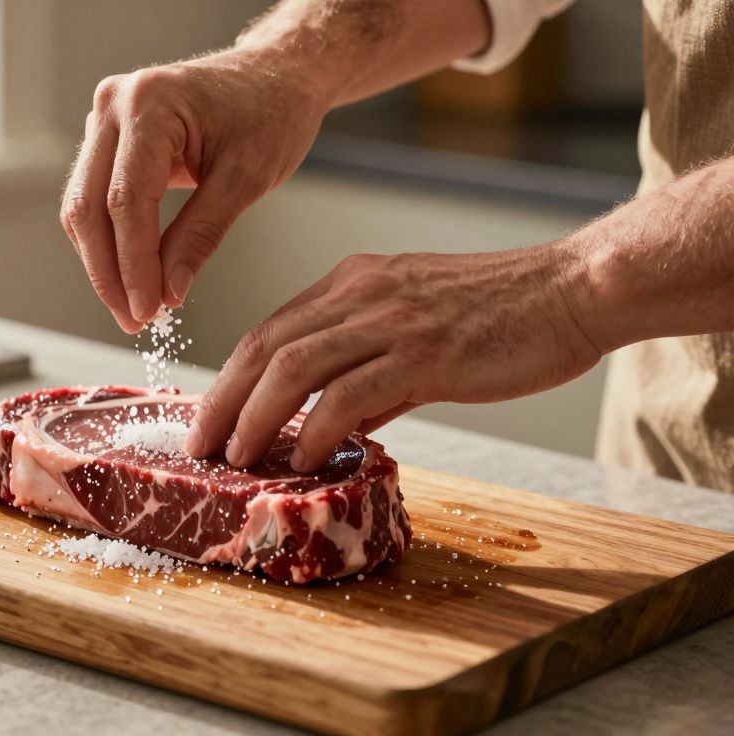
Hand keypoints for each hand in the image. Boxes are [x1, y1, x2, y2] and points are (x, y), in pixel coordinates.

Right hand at [60, 47, 330, 332]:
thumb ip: (201, 236)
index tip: (146, 311)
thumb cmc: (271, 113)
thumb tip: (168, 294)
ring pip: (83, 208)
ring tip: (133, 309)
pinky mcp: (108, 139)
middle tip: (134, 321)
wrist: (276, 75)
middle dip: (109, 273)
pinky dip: (109, 242)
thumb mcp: (246, 179)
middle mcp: (114, 105)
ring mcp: (105, 119)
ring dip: (103, 263)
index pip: (126, 200)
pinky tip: (130, 277)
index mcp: (150, 103)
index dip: (132, 264)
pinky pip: (94, 199)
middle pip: (90, 207)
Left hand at [184, 242, 604, 469]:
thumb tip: (337, 426)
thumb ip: (373, 376)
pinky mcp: (425, 351)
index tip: (208, 420)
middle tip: (199, 446)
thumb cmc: (502, 314)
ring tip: (236, 457)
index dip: (229, 379)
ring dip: (254, 416)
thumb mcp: (418, 328)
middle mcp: (360, 293)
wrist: (573, 290)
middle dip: (222, 400)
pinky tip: (302, 456)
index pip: (270, 331)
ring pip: (294, 366)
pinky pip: (351, 391)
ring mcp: (391, 319)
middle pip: (264, 346)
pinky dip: (317, 426)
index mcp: (353, 283)